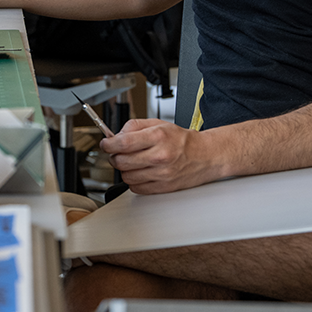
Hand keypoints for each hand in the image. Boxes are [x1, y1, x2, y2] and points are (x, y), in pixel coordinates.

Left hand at [99, 119, 222, 193]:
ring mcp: (161, 174)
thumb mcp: (158, 123)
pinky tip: (140, 172)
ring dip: (124, 169)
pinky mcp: (163, 187)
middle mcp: (159, 156)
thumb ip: (134, 126)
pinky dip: (133, 181)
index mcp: (158, 137)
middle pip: (121, 161)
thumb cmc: (182, 140)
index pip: (123, 143)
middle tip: (117, 153)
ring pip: (126, 176)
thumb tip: (115, 135)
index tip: (105, 144)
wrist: (205, 156)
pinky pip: (136, 188)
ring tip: (132, 162)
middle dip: (114, 157)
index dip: (108, 144)